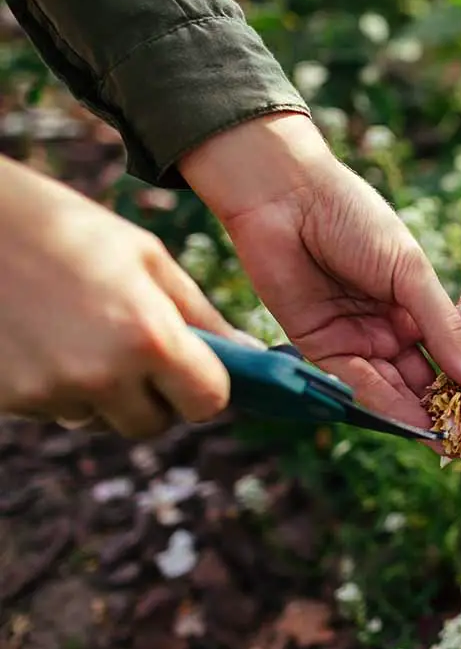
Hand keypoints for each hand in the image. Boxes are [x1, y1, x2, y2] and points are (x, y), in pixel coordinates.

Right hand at [0, 156, 255, 437]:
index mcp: (149, 336)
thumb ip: (200, 314)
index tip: (194, 367)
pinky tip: (42, 336)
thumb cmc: (62, 225)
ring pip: (101, 419)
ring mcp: (52, 392)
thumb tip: (248, 355)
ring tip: (79, 330)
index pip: (208, 402)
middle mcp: (104, 375)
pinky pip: (56, 410)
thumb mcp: (144, 257)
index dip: (204, 387)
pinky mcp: (11, 399)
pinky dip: (58, 386)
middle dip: (154, 396)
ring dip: (102, 393)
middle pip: (154, 422)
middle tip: (134, 347)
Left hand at [180, 114, 460, 428]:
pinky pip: (353, 382)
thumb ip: (443, 329)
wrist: (286, 197)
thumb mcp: (411, 273)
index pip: (447, 353)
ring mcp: (352, 339)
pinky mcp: (316, 348)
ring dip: (414, 414)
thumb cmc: (355, 219)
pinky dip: (380, 403)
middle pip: (419, 377)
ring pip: (389, 387)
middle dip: (443, 407)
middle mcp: (385, 327)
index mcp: (413, 304)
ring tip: (445, 441)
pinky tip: (408, 423)